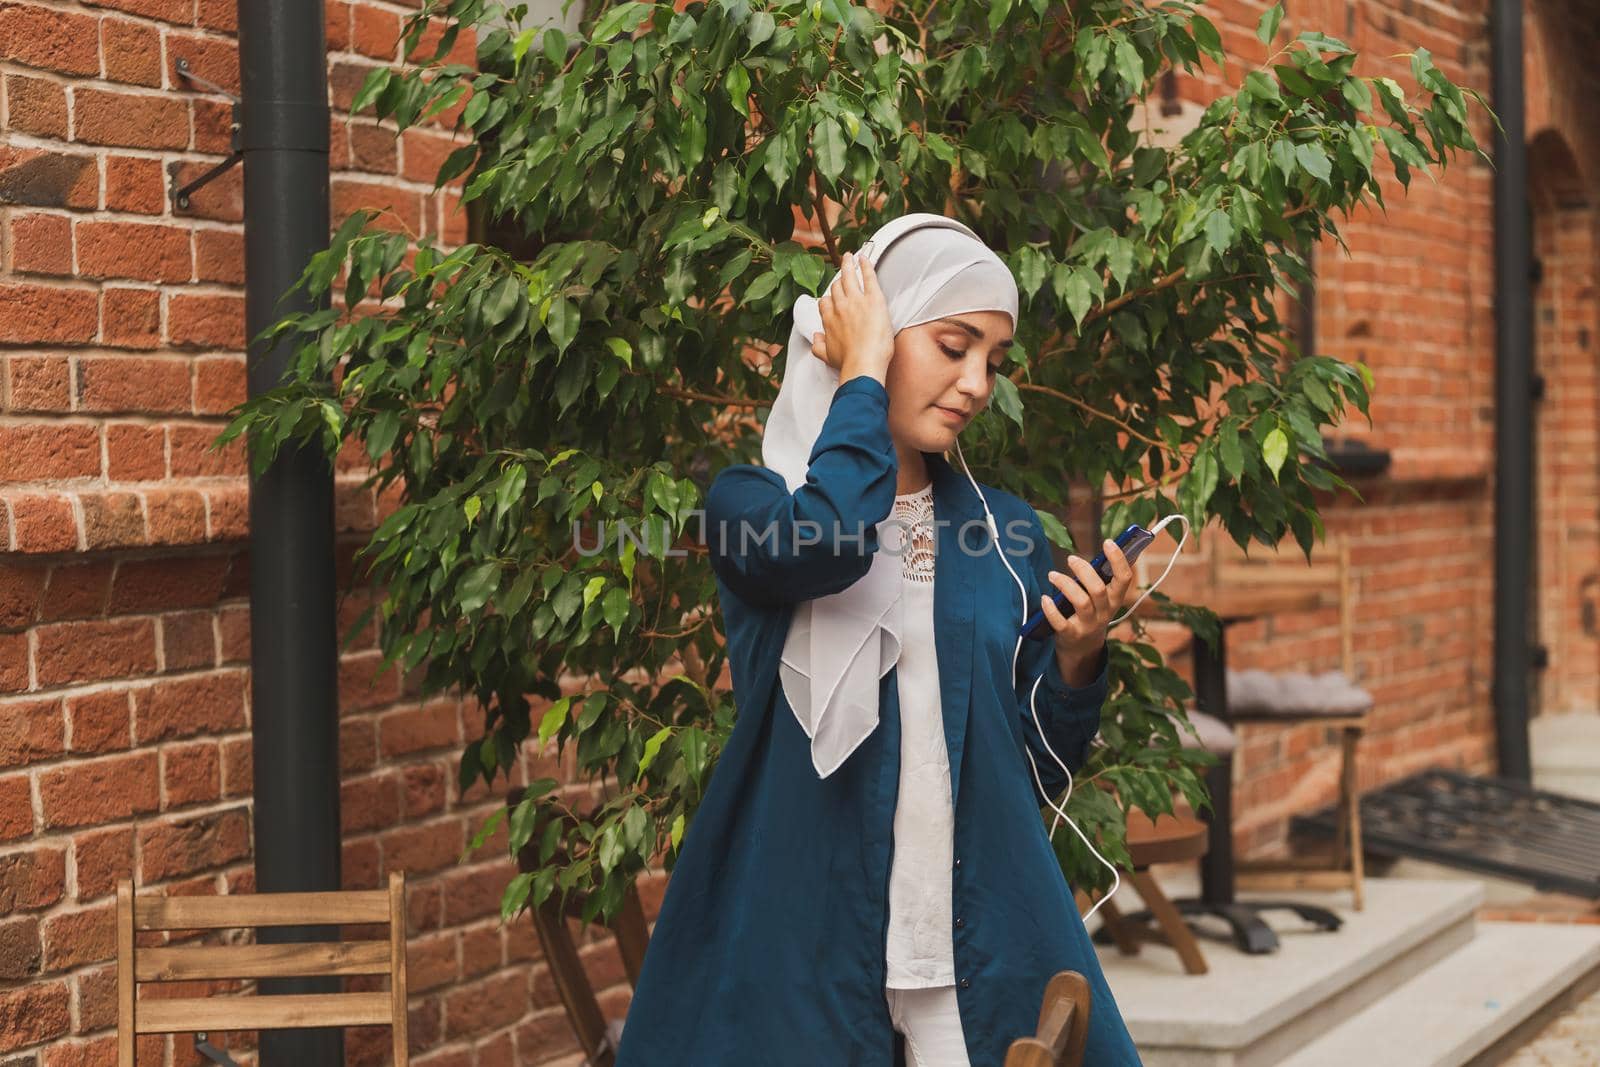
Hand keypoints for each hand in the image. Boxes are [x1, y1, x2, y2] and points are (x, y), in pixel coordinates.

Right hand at [810, 251, 894, 384]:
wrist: (863, 364)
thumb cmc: (848, 363)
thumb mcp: (827, 357)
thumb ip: (818, 346)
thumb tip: (815, 338)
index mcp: (829, 320)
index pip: (825, 302)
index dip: (829, 299)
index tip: (833, 297)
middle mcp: (839, 307)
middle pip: (836, 287)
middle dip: (838, 280)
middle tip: (842, 273)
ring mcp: (856, 301)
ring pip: (848, 277)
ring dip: (848, 265)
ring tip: (849, 258)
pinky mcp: (873, 299)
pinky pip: (868, 277)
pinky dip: (865, 265)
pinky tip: (864, 258)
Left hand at [1039, 539, 1134, 675]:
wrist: (1083, 649)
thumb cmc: (1092, 613)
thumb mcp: (1103, 598)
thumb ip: (1104, 577)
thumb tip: (1107, 548)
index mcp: (1116, 599)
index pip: (1124, 578)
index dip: (1118, 559)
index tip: (1108, 542)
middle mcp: (1105, 613)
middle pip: (1098, 589)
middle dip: (1084, 571)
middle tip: (1071, 559)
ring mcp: (1089, 625)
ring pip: (1081, 602)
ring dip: (1065, 585)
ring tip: (1052, 575)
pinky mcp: (1071, 635)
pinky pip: (1061, 622)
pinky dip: (1051, 610)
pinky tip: (1045, 598)